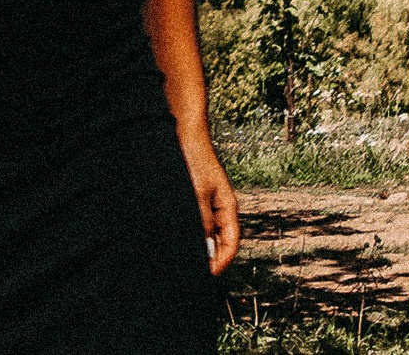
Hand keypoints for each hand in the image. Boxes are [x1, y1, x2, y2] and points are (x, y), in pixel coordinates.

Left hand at [183, 135, 239, 275]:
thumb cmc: (194, 159)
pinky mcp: (193, 200)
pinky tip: (177, 239)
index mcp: (227, 207)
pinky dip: (190, 234)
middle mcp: (219, 208)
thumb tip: (205, 248)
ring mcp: (207, 204)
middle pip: (220, 240)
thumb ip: (202, 220)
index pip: (232, 242)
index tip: (209, 274)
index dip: (223, 261)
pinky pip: (196, 223)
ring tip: (183, 260)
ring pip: (206, 233)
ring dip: (198, 247)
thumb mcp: (198, 193)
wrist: (183, 133)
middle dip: (210, 258)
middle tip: (194, 273)